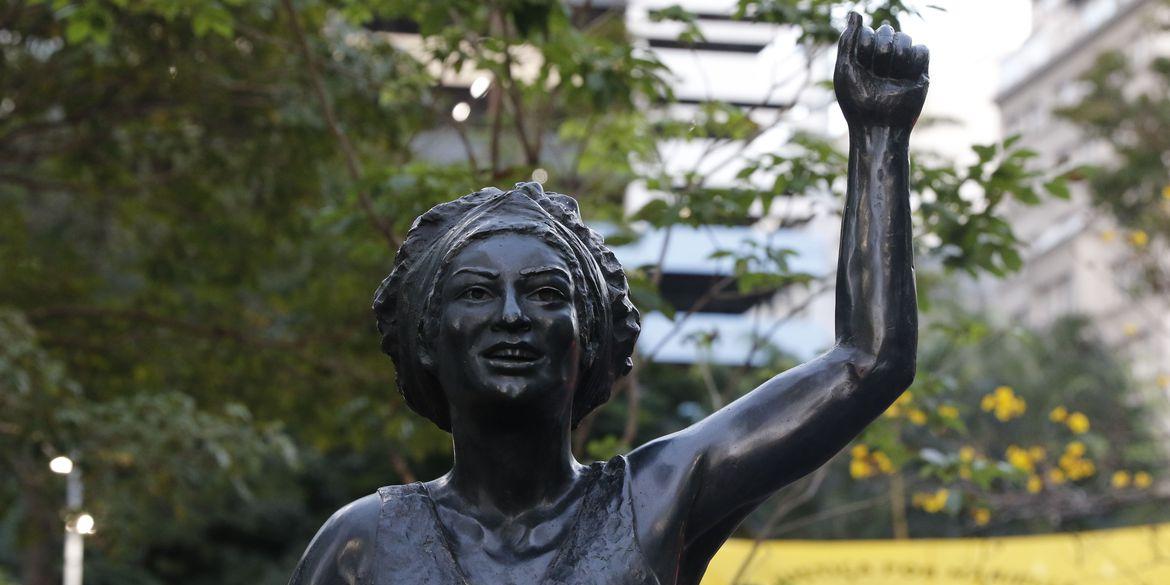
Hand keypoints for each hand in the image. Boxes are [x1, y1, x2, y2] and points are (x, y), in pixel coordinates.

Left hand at [834, 12, 928, 130]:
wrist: (879, 126)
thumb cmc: (857, 101)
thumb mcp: (846, 69)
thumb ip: (848, 40)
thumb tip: (855, 12)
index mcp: (863, 55)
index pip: (868, 32)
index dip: (866, 46)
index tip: (862, 66)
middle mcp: (883, 57)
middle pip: (888, 31)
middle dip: (881, 52)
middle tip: (877, 75)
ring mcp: (902, 64)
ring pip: (906, 38)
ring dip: (898, 56)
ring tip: (892, 78)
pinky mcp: (920, 72)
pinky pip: (922, 49)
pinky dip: (914, 61)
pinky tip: (907, 77)